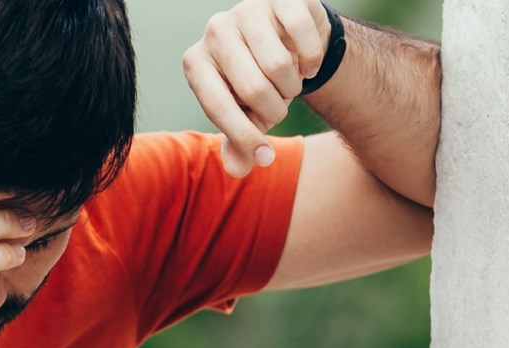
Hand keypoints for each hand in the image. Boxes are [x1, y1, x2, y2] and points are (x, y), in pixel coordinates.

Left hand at [184, 0, 331, 177]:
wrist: (287, 41)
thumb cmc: (257, 83)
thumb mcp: (245, 116)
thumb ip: (240, 144)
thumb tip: (239, 169)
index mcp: (196, 63)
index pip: (218, 106)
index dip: (245, 137)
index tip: (265, 157)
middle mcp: (214, 31)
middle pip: (254, 89)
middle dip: (276, 109)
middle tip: (278, 104)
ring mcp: (246, 10)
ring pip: (280, 66)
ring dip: (294, 87)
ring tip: (289, 83)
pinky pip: (303, 36)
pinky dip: (312, 61)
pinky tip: (308, 64)